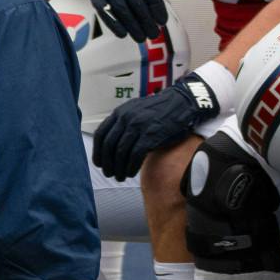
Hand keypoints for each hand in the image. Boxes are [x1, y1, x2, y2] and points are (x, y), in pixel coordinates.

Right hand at [71, 0, 183, 40]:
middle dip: (146, 21)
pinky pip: (104, 9)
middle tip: (154, 34)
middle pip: (137, 4)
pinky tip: (122, 33)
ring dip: (132, 26)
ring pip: (122, 8)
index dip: (157, 9)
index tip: (162, 22)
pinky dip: (113, 23)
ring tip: (141, 38)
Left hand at [92, 73, 221, 180]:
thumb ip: (123, 123)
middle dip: (107, 163)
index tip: (99, 163)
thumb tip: (112, 144)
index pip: (100, 135)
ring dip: (118, 168)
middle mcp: (126, 118)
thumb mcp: (136, 110)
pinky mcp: (151, 135)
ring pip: (120, 153)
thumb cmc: (160, 110)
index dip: (97, 152)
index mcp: (120, 112)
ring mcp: (138, 126)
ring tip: (120, 177)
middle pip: (108, 146)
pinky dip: (130, 167)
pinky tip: (131, 173)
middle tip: (109, 174)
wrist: (182, 103)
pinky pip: (134, 156)